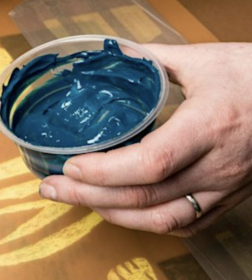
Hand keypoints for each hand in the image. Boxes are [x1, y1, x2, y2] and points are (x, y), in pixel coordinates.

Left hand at [38, 43, 251, 236]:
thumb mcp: (207, 59)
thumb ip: (153, 59)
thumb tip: (112, 55)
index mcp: (210, 126)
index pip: (151, 163)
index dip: (104, 172)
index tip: (69, 165)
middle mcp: (218, 166)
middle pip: (145, 197)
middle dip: (88, 197)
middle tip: (50, 189)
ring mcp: (226, 189)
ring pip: (162, 220)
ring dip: (111, 215)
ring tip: (75, 201)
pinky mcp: (230, 200)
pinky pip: (184, 224)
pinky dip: (145, 222)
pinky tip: (119, 210)